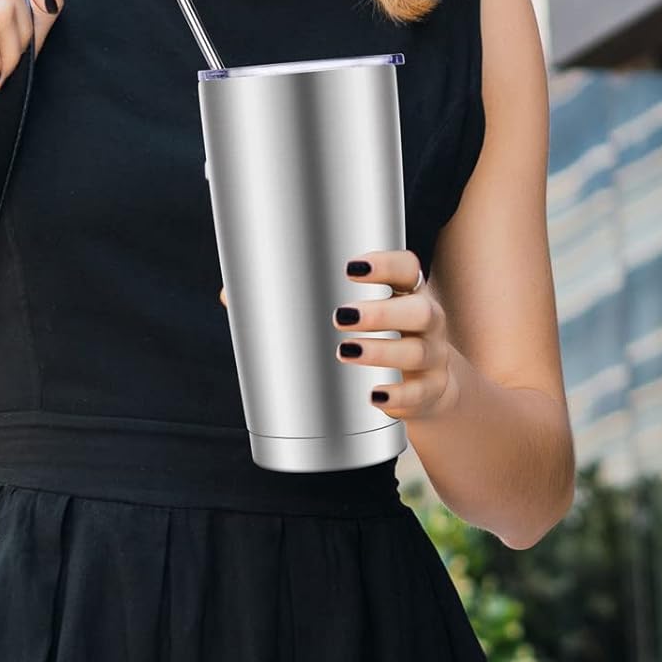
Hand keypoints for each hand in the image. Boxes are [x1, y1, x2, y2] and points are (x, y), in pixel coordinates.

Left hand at [216, 249, 460, 421]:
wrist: (426, 385)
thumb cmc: (372, 335)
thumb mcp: (350, 312)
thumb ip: (293, 300)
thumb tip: (229, 294)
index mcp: (403, 290)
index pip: (407, 266)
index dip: (384, 264)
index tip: (350, 268)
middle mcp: (425, 319)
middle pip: (417, 309)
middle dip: (379, 312)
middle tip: (339, 316)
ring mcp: (432, 357)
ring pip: (416, 351)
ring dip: (381, 352)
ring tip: (344, 353)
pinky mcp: (432, 393)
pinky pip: (419, 395)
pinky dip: (398, 397)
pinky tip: (374, 395)